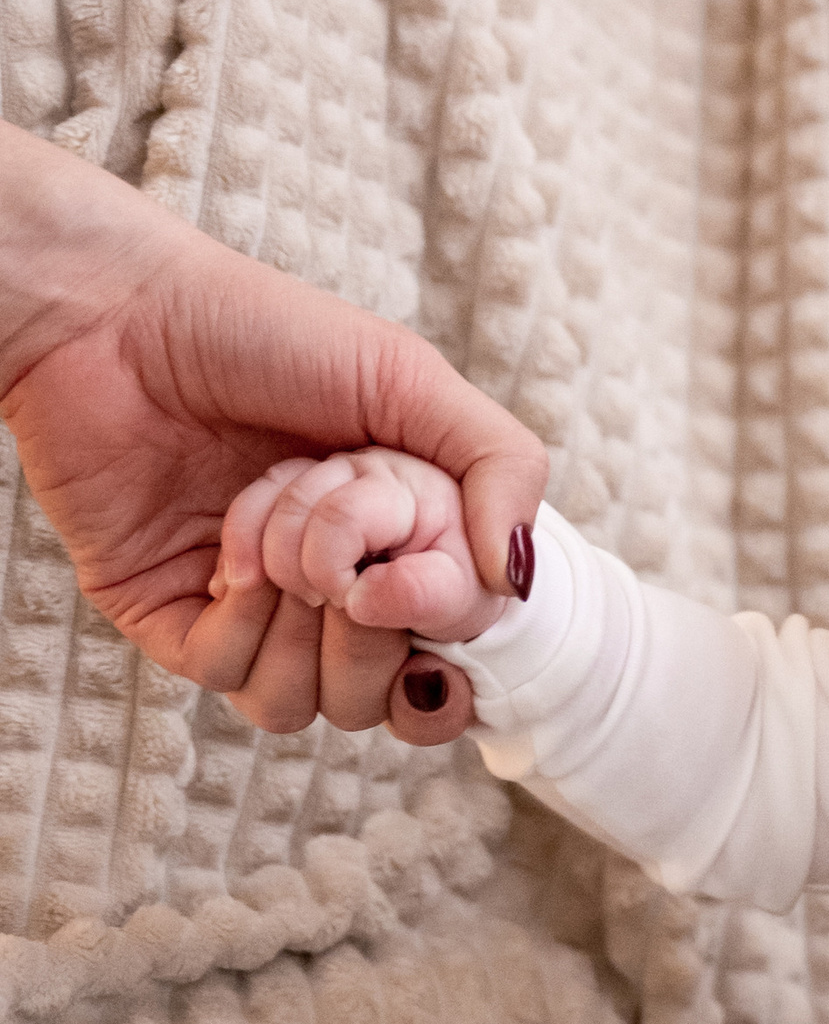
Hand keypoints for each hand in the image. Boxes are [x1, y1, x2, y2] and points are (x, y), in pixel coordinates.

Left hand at [0, 126, 539, 741]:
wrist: (116, 318)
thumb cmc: (262, 331)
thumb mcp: (411, 377)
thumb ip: (502, 467)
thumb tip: (518, 581)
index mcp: (402, 537)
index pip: (460, 646)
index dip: (455, 640)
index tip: (415, 584)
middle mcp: (335, 586)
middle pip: (388, 693)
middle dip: (373, 626)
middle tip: (345, 552)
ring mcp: (257, 611)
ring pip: (313, 705)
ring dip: (304, 626)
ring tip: (276, 542)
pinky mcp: (177, 621)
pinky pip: (234, 683)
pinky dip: (243, 627)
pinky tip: (230, 558)